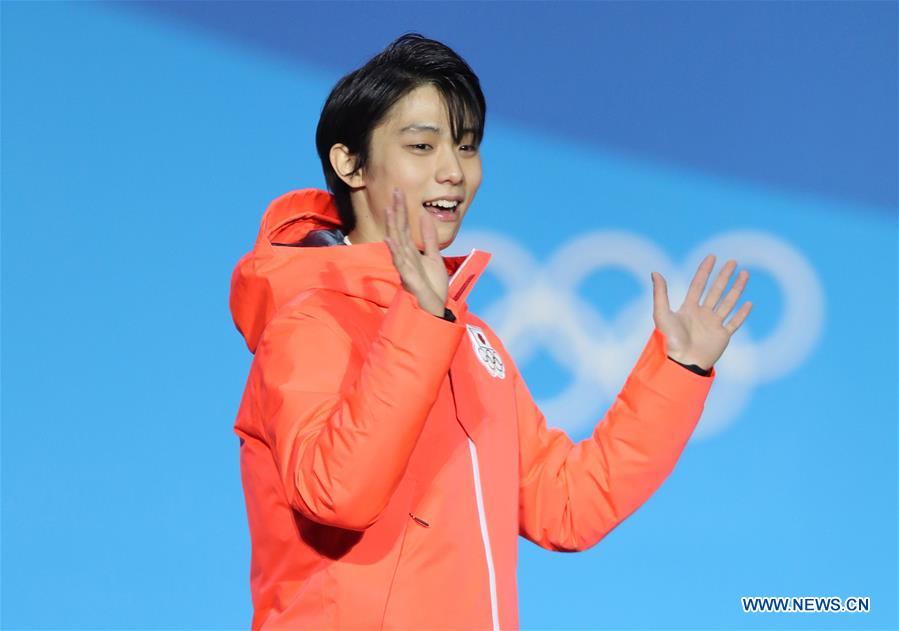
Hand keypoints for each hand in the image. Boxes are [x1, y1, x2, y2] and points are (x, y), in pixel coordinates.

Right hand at [383, 187, 448, 316]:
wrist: (434, 309)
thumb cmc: (432, 286)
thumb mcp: (434, 258)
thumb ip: (429, 239)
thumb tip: (426, 217)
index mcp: (411, 252)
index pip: (405, 226)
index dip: (402, 209)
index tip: (399, 192)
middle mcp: (406, 257)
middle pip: (399, 229)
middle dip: (397, 211)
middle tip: (395, 191)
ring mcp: (405, 267)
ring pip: (397, 242)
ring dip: (393, 226)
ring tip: (389, 209)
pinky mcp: (408, 278)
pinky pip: (400, 262)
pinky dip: (394, 250)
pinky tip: (390, 239)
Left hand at [650, 255, 752, 369]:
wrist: (681, 362)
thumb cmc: (669, 340)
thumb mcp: (662, 314)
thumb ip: (660, 294)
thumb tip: (655, 272)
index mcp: (688, 309)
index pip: (698, 285)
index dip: (705, 271)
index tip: (712, 257)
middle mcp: (702, 315)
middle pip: (716, 291)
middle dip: (724, 276)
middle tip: (733, 262)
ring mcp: (713, 325)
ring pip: (728, 303)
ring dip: (737, 289)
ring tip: (745, 274)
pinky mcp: (722, 337)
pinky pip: (734, 323)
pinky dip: (742, 314)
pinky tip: (748, 303)